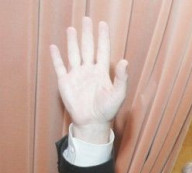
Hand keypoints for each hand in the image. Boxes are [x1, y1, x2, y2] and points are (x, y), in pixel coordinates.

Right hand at [50, 17, 127, 142]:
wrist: (93, 122)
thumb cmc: (107, 110)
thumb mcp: (118, 94)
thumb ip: (121, 77)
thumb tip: (125, 61)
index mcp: (102, 72)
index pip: (102, 50)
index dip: (103, 37)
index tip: (103, 24)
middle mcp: (89, 70)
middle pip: (87, 48)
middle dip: (87, 34)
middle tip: (87, 19)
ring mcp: (77, 75)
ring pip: (74, 54)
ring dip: (73, 42)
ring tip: (72, 29)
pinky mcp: (65, 82)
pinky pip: (60, 66)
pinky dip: (56, 57)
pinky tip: (54, 47)